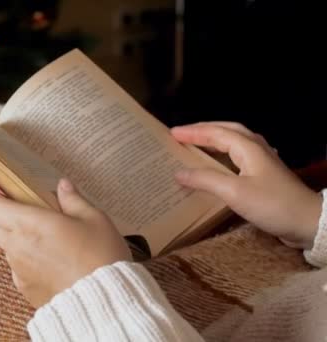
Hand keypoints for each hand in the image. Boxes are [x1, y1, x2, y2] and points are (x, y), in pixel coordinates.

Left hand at [0, 179, 131, 307]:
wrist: (105, 300)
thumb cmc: (101, 255)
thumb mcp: (93, 219)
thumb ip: (72, 200)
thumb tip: (62, 186)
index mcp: (29, 224)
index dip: (0, 199)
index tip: (15, 196)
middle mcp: (17, 247)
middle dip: (9, 218)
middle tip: (34, 216)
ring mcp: (19, 271)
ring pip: (7, 249)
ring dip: (19, 241)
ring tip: (47, 242)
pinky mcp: (26, 290)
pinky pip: (18, 270)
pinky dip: (28, 263)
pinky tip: (51, 264)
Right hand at [172, 122, 321, 248]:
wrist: (307, 222)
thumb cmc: (271, 204)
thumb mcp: (234, 192)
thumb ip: (205, 180)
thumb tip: (178, 173)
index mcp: (248, 147)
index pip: (215, 132)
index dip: (193, 132)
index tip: (171, 133)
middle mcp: (256, 148)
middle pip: (227, 131)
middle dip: (202, 130)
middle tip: (181, 134)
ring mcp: (262, 161)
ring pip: (234, 141)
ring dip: (213, 139)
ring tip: (194, 143)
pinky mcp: (264, 174)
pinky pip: (238, 155)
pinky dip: (222, 153)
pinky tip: (217, 161)